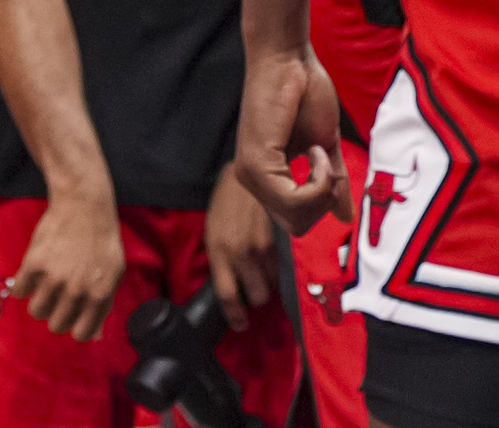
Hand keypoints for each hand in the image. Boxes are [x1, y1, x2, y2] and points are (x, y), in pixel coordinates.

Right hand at [11, 188, 126, 339]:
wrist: (84, 205)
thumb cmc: (102, 240)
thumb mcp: (114, 273)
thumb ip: (104, 304)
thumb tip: (95, 335)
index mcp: (99, 294)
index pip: (82, 333)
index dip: (76, 328)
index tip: (73, 318)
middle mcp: (77, 290)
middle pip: (56, 325)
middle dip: (56, 316)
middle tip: (58, 301)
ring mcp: (54, 277)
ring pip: (37, 311)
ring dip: (40, 303)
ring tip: (44, 288)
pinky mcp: (34, 262)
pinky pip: (19, 290)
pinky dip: (23, 287)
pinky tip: (31, 277)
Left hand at [202, 162, 279, 332]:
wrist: (245, 174)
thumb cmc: (225, 205)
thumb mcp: (213, 234)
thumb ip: (222, 262)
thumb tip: (233, 289)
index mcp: (219, 251)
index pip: (228, 296)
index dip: (236, 316)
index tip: (242, 324)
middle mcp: (242, 252)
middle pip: (258, 296)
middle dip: (258, 297)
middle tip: (256, 289)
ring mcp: (263, 246)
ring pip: (275, 283)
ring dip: (271, 282)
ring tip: (266, 270)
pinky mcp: (281, 239)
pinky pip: (285, 267)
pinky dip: (282, 269)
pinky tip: (278, 260)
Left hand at [234, 46, 351, 232]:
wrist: (288, 58)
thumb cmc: (304, 92)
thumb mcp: (325, 144)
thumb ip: (333, 181)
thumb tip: (346, 217)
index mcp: (266, 177)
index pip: (296, 220)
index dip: (321, 202)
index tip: (326, 164)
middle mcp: (252, 180)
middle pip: (297, 226)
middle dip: (323, 201)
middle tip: (324, 161)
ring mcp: (251, 174)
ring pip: (297, 218)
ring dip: (322, 188)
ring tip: (317, 150)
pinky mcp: (257, 165)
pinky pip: (295, 200)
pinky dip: (318, 179)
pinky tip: (314, 148)